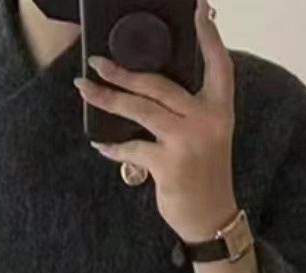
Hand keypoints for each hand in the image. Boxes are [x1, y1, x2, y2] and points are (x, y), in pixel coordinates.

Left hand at [76, 0, 238, 244]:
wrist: (212, 219)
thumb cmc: (204, 175)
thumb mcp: (208, 136)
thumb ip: (188, 110)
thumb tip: (147, 87)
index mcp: (220, 110)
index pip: (219, 65)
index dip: (209, 36)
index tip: (199, 8)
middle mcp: (207, 121)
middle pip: (159, 85)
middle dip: (123, 71)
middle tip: (97, 62)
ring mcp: (188, 143)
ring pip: (140, 110)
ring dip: (108, 99)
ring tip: (85, 89)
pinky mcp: (170, 166)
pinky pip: (132, 147)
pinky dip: (113, 147)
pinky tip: (100, 144)